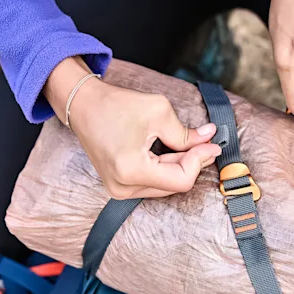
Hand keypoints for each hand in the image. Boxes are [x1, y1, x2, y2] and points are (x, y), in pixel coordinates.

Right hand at [45, 57, 221, 198]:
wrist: (82, 104)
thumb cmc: (115, 105)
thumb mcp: (159, 113)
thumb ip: (186, 133)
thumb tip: (209, 138)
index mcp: (131, 171)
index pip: (181, 180)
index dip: (199, 161)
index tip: (211, 144)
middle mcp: (122, 187)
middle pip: (174, 185)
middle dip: (192, 163)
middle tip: (206, 143)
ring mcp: (118, 189)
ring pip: (164, 186)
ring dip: (180, 167)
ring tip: (189, 145)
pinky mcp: (118, 185)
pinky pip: (151, 183)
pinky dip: (165, 169)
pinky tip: (172, 153)